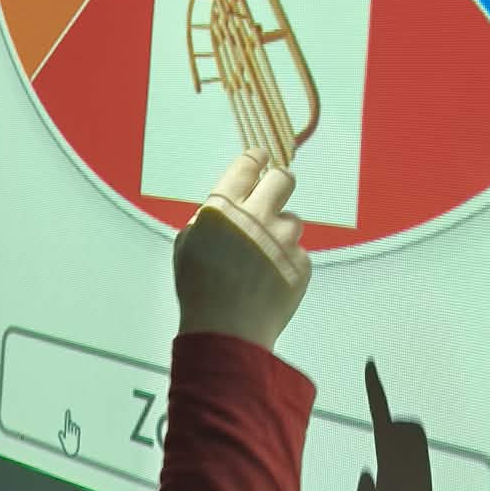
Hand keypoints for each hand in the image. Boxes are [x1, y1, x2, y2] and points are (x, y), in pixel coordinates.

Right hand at [173, 147, 310, 350]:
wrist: (227, 332)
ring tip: (261, 258)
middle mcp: (258, 216)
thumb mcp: (187, 245)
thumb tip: (225, 207)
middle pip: (284, 179)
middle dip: (279, 182)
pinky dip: (286, 262)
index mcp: (225, 206)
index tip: (260, 159)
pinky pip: (298, 253)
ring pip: (293, 220)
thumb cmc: (200, 288)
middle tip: (273, 194)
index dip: (256, 158)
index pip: (249, 164)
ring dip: (280, 232)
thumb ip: (208, 218)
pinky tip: (268, 281)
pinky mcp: (302, 263)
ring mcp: (284, 240)